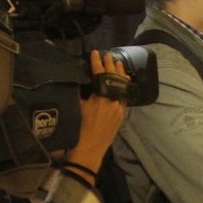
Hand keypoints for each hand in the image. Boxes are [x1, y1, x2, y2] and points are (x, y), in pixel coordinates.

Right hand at [64, 50, 128, 178]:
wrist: (90, 149)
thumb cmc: (80, 129)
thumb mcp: (77, 107)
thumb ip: (82, 92)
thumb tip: (82, 81)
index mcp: (100, 97)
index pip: (100, 75)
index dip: (97, 62)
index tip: (95, 53)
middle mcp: (113, 101)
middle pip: (114, 78)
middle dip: (110, 65)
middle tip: (108, 55)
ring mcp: (119, 108)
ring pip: (123, 87)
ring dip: (120, 74)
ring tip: (118, 63)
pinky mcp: (122, 115)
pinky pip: (125, 96)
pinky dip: (124, 87)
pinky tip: (124, 81)